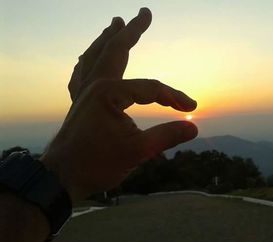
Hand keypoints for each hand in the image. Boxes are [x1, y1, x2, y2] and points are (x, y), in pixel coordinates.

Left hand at [40, 8, 197, 202]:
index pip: (150, 88)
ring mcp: (83, 92)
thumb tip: (194, 128)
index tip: (191, 106)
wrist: (61, 177)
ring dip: (106, 40)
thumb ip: (166, 136)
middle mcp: (94, 86)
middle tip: (144, 13)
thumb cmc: (96, 164)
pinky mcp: (79, 103)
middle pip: (115, 50)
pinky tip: (89, 57)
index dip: (173, 96)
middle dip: (132, 31)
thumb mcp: (137, 151)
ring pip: (95, 57)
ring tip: (114, 24)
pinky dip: (88, 60)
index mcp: (109, 93)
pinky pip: (82, 73)